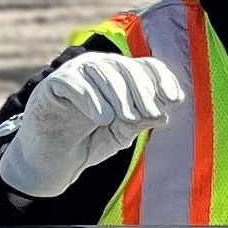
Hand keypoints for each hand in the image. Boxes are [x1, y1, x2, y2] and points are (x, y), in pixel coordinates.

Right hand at [1, 47, 188, 195]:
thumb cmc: (89, 141)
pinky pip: (74, 82)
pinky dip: (90, 98)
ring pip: (102, 72)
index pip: (146, 66)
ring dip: (118, 95)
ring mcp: (74, 73)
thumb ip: (139, 121)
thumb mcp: (121, 133)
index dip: (162, 79)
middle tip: (150, 114)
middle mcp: (98, 67)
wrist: (53, 161)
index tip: (175, 99)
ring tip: (124, 119)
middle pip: (126, 67)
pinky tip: (102, 117)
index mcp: (119, 75)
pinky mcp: (52, 84)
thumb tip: (163, 113)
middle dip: (142, 91)